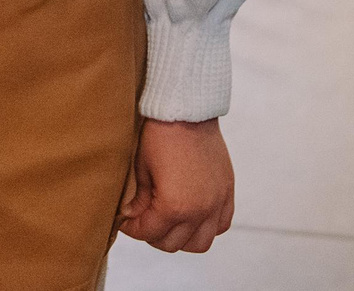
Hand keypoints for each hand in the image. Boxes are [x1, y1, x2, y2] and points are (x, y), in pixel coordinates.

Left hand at [120, 118, 234, 253]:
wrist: (188, 109)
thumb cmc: (160, 135)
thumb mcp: (142, 169)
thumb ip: (138, 200)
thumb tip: (132, 217)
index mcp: (174, 205)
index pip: (149, 233)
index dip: (132, 229)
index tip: (126, 221)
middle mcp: (200, 210)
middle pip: (172, 243)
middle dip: (153, 234)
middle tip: (144, 220)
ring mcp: (217, 202)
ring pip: (200, 243)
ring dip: (182, 237)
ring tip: (168, 221)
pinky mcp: (227, 191)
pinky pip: (221, 225)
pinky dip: (207, 226)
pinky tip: (192, 214)